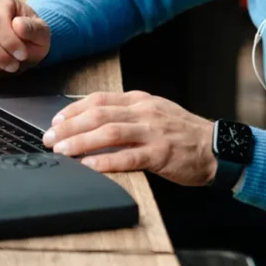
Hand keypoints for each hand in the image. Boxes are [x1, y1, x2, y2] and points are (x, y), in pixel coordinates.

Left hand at [42, 91, 217, 185]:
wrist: (215, 147)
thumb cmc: (183, 133)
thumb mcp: (155, 113)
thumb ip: (129, 114)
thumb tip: (93, 122)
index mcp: (142, 100)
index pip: (100, 99)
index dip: (74, 109)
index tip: (56, 120)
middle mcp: (145, 111)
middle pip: (100, 113)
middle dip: (70, 125)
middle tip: (50, 137)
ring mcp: (153, 132)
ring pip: (110, 132)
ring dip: (81, 141)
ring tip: (62, 150)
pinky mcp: (161, 154)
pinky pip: (128, 156)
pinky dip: (106, 161)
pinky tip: (89, 165)